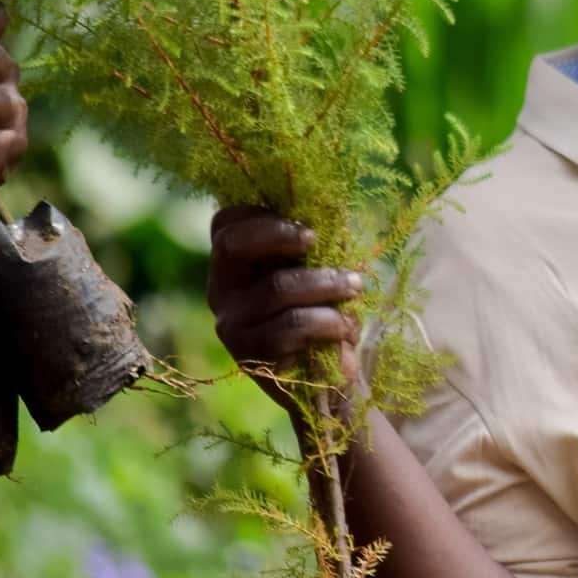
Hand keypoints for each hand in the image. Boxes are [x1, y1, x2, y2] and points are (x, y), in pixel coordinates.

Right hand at [207, 206, 364, 414]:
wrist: (333, 377)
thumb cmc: (327, 311)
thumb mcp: (321, 268)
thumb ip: (315, 239)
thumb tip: (328, 200)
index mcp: (236, 264)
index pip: (226, 224)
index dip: (262, 216)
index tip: (309, 228)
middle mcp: (222, 291)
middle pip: (233, 245)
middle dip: (282, 236)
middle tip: (317, 239)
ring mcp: (231, 324)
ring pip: (275, 287)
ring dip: (326, 284)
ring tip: (355, 288)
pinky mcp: (249, 355)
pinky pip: (290, 326)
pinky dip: (328, 322)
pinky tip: (347, 328)